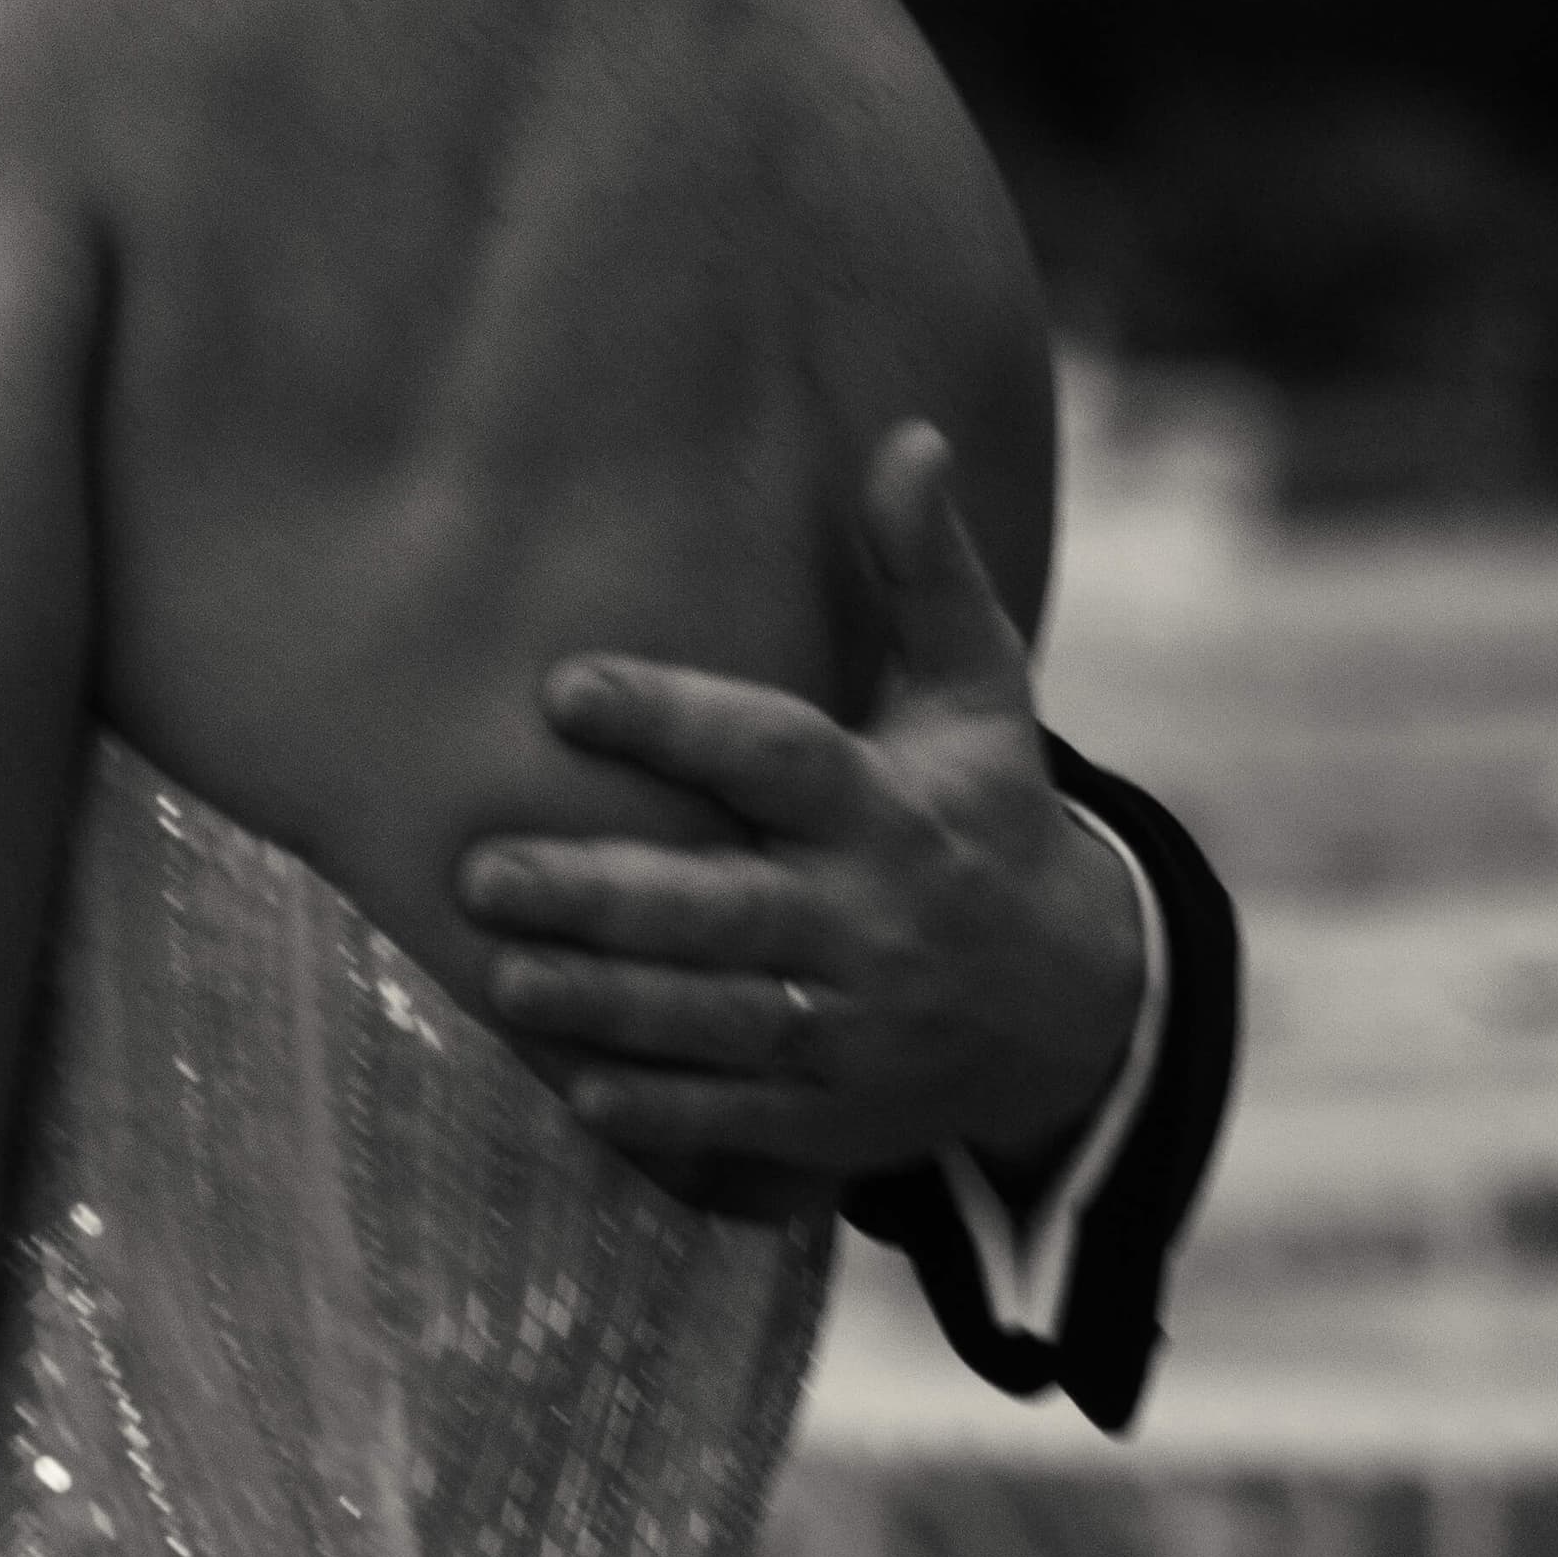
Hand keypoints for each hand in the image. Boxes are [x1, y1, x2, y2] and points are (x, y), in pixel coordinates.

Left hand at [457, 421, 1144, 1202]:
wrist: (1074, 1007)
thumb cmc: (986, 815)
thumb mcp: (979, 694)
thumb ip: (927, 575)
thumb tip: (909, 438)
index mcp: (889, 809)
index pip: (776, 757)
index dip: (674, 722)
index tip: (562, 688)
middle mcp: (868, 921)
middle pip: (724, 910)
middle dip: (603, 897)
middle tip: (483, 869)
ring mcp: (852, 1028)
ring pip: (715, 1020)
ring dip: (604, 1005)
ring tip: (500, 974)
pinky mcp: (835, 1113)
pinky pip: (737, 1118)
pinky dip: (658, 1111)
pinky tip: (572, 1085)